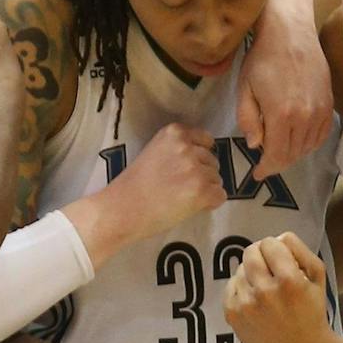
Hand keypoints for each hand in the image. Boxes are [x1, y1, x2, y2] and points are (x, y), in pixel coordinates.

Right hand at [62, 124, 225, 267]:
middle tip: (180, 188)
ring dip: (206, 189)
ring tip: (181, 198)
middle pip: (213, 161)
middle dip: (202, 174)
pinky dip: (210, 204)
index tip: (186, 169)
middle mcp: (187, 147)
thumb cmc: (134, 185)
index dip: (199, 156)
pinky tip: (190, 207)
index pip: (205, 140)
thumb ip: (177, 150)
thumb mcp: (155, 152)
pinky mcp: (202, 190)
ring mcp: (196, 168)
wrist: (121, 209)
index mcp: (174, 132)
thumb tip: (203, 161)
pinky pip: (220, 196)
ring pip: (217, 179)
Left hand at [224, 233, 333, 342]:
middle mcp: (264, 291)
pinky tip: (254, 299)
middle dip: (261, 255)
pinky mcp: (232, 315)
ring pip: (240, 269)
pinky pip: (230, 287)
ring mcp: (245, 304)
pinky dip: (240, 288)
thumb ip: (300, 250)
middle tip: (270, 268)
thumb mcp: (317, 276)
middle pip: (250, 252)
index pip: (269, 243)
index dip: (276, 248)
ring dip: (251, 273)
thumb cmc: (312, 311)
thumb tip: (277, 237)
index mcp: (289, 280)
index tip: (282, 259)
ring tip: (264, 288)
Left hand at [237, 2, 333, 180]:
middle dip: (278, 163)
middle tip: (265, 164)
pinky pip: (322, 134)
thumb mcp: (244, 89)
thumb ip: (248, 120)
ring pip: (308, 147)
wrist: (290, 33)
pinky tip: (297, 139)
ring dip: (293, 154)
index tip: (257, 174)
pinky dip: (309, 143)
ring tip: (279, 151)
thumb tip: (256, 145)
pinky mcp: (329, 103)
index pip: (277, 156)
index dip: (266, 169)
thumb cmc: (261, 58)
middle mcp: (306, 117)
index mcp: (282, 116)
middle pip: (293, 154)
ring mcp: (321, 110)